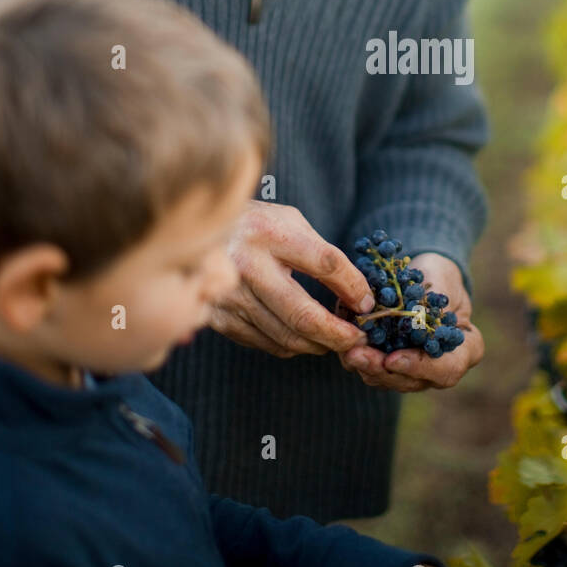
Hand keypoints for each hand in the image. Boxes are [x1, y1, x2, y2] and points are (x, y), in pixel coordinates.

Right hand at [207, 202, 374, 357]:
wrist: (198, 231)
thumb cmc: (257, 226)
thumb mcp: (290, 222)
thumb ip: (323, 254)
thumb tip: (360, 297)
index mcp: (269, 233)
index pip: (325, 263)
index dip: (353, 287)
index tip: (368, 304)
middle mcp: (246, 266)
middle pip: (303, 315)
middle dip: (338, 335)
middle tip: (358, 338)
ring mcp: (229, 296)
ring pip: (285, 337)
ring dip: (318, 344)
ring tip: (336, 340)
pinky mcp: (218, 318)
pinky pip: (264, 343)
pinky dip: (291, 345)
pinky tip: (304, 337)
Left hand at [339, 253, 484, 392]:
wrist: (425, 277)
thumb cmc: (439, 276)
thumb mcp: (442, 280)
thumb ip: (431, 300)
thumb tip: (410, 314)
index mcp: (465, 350)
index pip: (446, 369)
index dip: (419, 367)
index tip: (393, 359)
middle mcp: (439, 367)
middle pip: (410, 381)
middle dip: (380, 369)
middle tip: (356, 355)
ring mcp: (413, 371)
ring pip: (385, 379)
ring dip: (362, 364)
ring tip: (343, 346)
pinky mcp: (388, 365)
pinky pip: (369, 367)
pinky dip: (354, 354)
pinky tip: (341, 336)